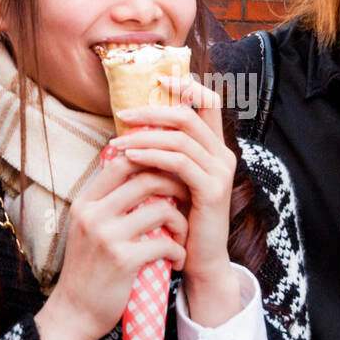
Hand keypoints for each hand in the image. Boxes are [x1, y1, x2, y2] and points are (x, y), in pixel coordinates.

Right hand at [35, 154, 188, 339]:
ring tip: (183, 235)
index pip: (121, 162)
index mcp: (85, 202)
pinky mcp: (122, 261)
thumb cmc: (89, 269)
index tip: (170, 172)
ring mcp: (106, 237)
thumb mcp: (88, 229)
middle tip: (188, 197)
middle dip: (175, 185)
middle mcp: (93, 214)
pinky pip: (165, 243)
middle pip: (146, 179)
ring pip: (161, 210)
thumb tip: (143, 175)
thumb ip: (109, 204)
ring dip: (181, 221)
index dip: (151, 160)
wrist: (75, 313)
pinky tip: (178, 260)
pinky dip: (179, 250)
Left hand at [107, 74, 240, 325]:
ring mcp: (221, 171)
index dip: (186, 86)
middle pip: (189, 114)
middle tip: (123, 113)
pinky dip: (152, 155)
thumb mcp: (172, 180)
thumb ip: (163, 154)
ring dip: (144, 135)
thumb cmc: (180, 220)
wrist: (198, 260)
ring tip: (116, 142)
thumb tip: (131, 125)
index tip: (157, 78)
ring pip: (180, 136)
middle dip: (153, 109)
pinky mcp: (212, 189)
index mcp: (216, 148)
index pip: (209, 102)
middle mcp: (223, 155)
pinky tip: (130, 157)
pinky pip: (179, 161)